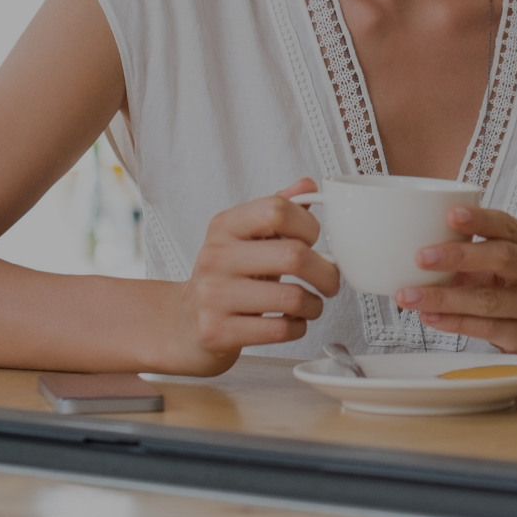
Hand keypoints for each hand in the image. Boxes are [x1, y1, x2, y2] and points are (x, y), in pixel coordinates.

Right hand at [166, 178, 341, 375]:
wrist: (185, 325)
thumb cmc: (228, 277)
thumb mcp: (247, 237)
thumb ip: (277, 209)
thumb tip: (307, 185)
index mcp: (225, 225)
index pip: (278, 209)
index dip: (309, 225)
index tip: (315, 241)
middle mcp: (216, 256)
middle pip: (293, 255)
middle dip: (326, 272)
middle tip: (331, 281)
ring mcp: (213, 295)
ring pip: (291, 297)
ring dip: (315, 305)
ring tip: (311, 305)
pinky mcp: (217, 331)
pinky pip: (279, 330)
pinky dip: (298, 327)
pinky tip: (292, 322)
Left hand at [396, 207, 516, 375]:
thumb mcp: (515, 269)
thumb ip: (481, 255)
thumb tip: (423, 245)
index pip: (509, 227)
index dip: (479, 219)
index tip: (449, 215)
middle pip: (503, 258)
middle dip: (458, 256)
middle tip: (421, 257)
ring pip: (488, 300)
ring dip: (444, 297)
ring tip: (409, 295)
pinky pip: (485, 329)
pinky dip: (453, 322)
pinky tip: (429, 316)